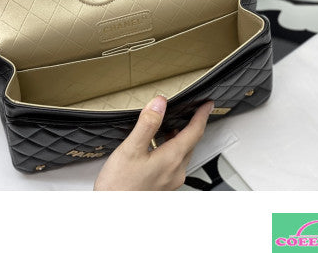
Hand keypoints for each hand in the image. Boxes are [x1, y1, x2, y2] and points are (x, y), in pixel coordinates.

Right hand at [94, 96, 213, 190]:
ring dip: (181, 137)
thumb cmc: (119, 185)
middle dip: (193, 125)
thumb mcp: (130, 149)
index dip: (202, 115)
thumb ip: (147, 124)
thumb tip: (160, 103)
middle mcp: (175, 171)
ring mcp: (169, 181)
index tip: (207, 104)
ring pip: (182, 153)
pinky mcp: (161, 186)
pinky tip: (158, 145)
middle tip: (194, 110)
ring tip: (173, 123)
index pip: (195, 132)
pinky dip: (171, 148)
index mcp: (171, 159)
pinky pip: (173, 162)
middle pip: (191, 143)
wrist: (110, 213)